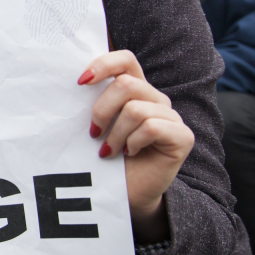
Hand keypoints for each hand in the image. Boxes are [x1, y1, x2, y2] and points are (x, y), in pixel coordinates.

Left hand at [81, 50, 192, 242]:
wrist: (125, 194)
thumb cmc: (106, 159)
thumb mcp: (95, 126)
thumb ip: (90, 103)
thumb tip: (72, 83)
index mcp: (135, 90)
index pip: (125, 60)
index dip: (102, 65)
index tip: (79, 83)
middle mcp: (155, 98)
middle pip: (126, 84)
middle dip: (101, 110)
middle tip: (93, 133)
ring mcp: (171, 117)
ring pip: (136, 109)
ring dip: (115, 134)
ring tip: (109, 151)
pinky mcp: (182, 137)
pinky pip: (152, 127)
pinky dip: (133, 142)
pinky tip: (129, 153)